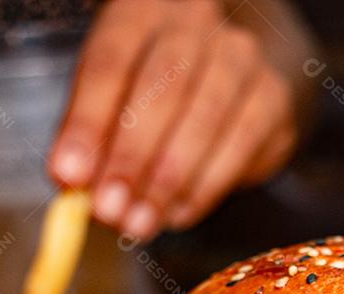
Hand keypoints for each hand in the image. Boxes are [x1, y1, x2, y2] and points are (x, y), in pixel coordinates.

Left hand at [48, 0, 308, 240]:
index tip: (69, 176)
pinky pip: (241, 144)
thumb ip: (91, 135)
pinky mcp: (274, 96)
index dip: (88, 122)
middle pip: (163, 85)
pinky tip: (177, 213)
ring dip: (168, 179)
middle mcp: (197, 21)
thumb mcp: (111, 96)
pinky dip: (204, 187)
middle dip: (131, 155)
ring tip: (138, 223)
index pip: (111, 61)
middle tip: (108, 210)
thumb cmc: (156, 87)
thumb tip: (74, 184)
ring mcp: (243, 56)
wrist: (235, 74)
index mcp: (143, 10)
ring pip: (206, 116)